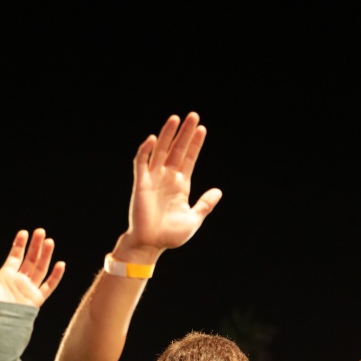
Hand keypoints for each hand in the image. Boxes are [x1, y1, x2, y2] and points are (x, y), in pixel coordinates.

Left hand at [0, 229, 64, 306]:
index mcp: (6, 275)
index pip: (15, 256)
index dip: (20, 244)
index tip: (24, 232)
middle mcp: (19, 280)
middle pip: (30, 259)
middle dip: (36, 245)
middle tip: (41, 232)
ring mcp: (29, 289)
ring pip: (40, 269)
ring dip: (46, 256)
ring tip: (50, 242)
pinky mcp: (37, 299)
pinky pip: (49, 285)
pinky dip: (56, 276)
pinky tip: (60, 264)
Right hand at [114, 112, 222, 260]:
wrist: (151, 245)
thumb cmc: (170, 236)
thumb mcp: (193, 219)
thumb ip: (205, 204)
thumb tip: (218, 191)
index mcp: (180, 185)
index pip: (189, 159)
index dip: (195, 144)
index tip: (203, 129)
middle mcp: (167, 178)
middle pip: (177, 149)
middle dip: (184, 133)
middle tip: (193, 116)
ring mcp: (154, 179)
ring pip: (160, 151)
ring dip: (167, 134)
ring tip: (176, 118)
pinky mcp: (141, 184)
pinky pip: (141, 163)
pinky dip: (145, 150)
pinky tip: (152, 139)